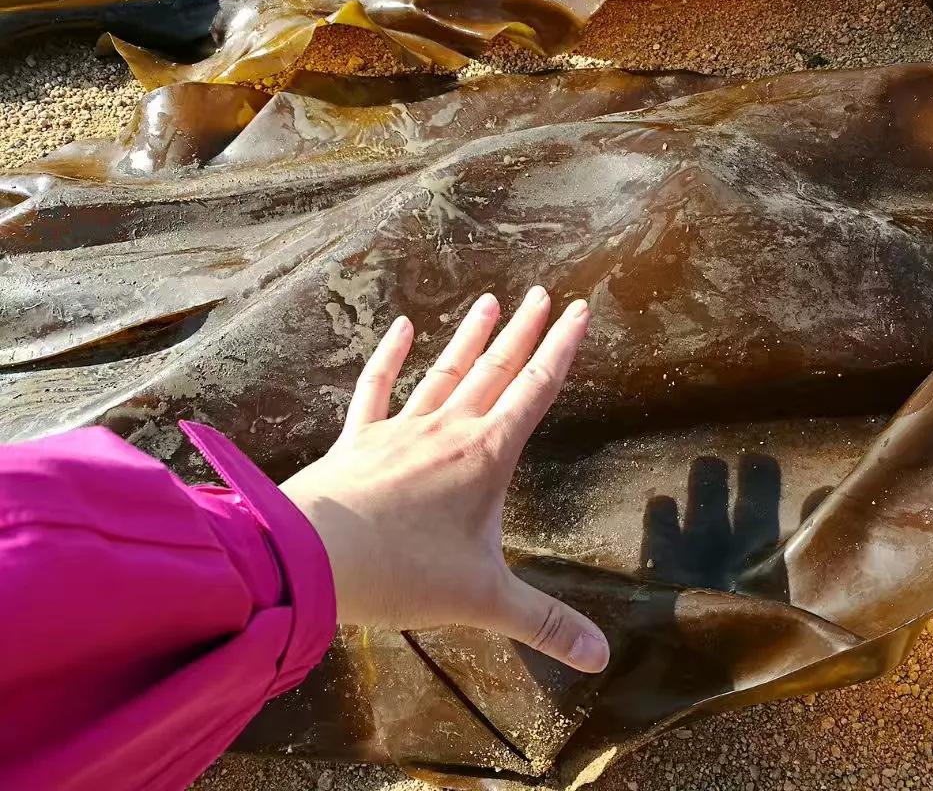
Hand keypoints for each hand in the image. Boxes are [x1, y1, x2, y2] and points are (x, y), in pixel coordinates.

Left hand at [280, 287, 608, 672]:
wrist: (311, 559)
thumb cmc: (402, 575)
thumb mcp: (484, 603)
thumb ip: (545, 625)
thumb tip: (602, 657)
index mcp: (487, 456)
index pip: (537, 391)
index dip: (562, 350)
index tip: (578, 311)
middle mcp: (448, 430)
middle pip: (496, 370)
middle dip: (524, 332)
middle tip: (543, 293)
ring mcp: (400, 430)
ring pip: (445, 371)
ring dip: (471, 337)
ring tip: (491, 300)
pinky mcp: (358, 441)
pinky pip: (376, 388)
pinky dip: (389, 357)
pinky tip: (402, 329)